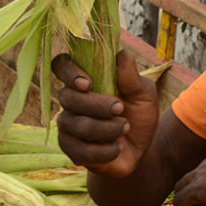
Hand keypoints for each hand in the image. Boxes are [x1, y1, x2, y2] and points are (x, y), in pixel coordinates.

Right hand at [52, 50, 159, 177]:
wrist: (142, 147)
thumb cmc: (139, 113)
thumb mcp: (143, 93)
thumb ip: (131, 76)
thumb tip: (122, 54)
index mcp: (85, 80)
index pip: (61, 66)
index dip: (69, 72)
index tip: (88, 83)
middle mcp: (71, 100)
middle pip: (68, 98)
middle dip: (98, 105)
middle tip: (121, 108)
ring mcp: (68, 125)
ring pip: (77, 125)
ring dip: (107, 128)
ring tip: (125, 127)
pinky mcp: (71, 149)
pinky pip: (80, 151)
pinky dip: (105, 150)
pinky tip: (117, 147)